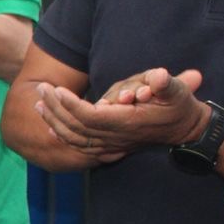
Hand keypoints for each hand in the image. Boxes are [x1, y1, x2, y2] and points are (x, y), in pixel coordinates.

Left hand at [35, 67, 204, 159]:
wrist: (185, 131)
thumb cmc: (180, 107)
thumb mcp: (179, 91)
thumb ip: (167, 84)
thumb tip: (158, 77)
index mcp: (127, 123)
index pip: (90, 117)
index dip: (70, 105)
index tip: (56, 90)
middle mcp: (115, 137)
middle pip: (75, 127)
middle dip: (55, 108)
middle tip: (40, 89)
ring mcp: (111, 144)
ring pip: (74, 138)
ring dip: (53, 121)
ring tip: (38, 103)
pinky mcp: (109, 147)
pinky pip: (80, 146)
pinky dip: (62, 136)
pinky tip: (49, 125)